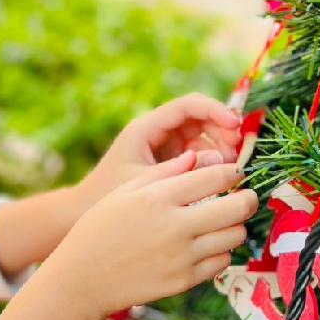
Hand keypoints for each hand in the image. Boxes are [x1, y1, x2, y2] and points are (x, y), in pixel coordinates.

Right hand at [45, 150, 255, 319]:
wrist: (84, 278)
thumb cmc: (100, 228)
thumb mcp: (125, 191)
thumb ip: (164, 172)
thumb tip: (199, 157)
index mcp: (159, 197)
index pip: (216, 176)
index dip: (232, 172)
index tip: (232, 173)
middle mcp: (175, 226)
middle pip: (237, 207)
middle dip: (247, 199)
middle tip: (243, 197)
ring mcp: (182, 256)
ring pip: (235, 236)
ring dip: (234, 226)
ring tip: (220, 223)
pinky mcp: (185, 280)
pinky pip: (222, 262)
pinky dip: (220, 252)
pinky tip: (205, 246)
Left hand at [73, 94, 241, 212]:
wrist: (81, 214)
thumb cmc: (107, 196)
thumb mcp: (146, 183)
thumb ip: (183, 171)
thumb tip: (222, 160)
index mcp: (146, 128)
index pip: (189, 106)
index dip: (216, 111)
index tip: (236, 127)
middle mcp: (156, 133)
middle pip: (200, 119)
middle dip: (223, 131)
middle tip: (238, 153)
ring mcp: (164, 148)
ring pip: (202, 138)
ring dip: (220, 148)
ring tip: (230, 170)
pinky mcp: (169, 165)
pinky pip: (197, 157)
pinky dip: (211, 164)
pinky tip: (220, 181)